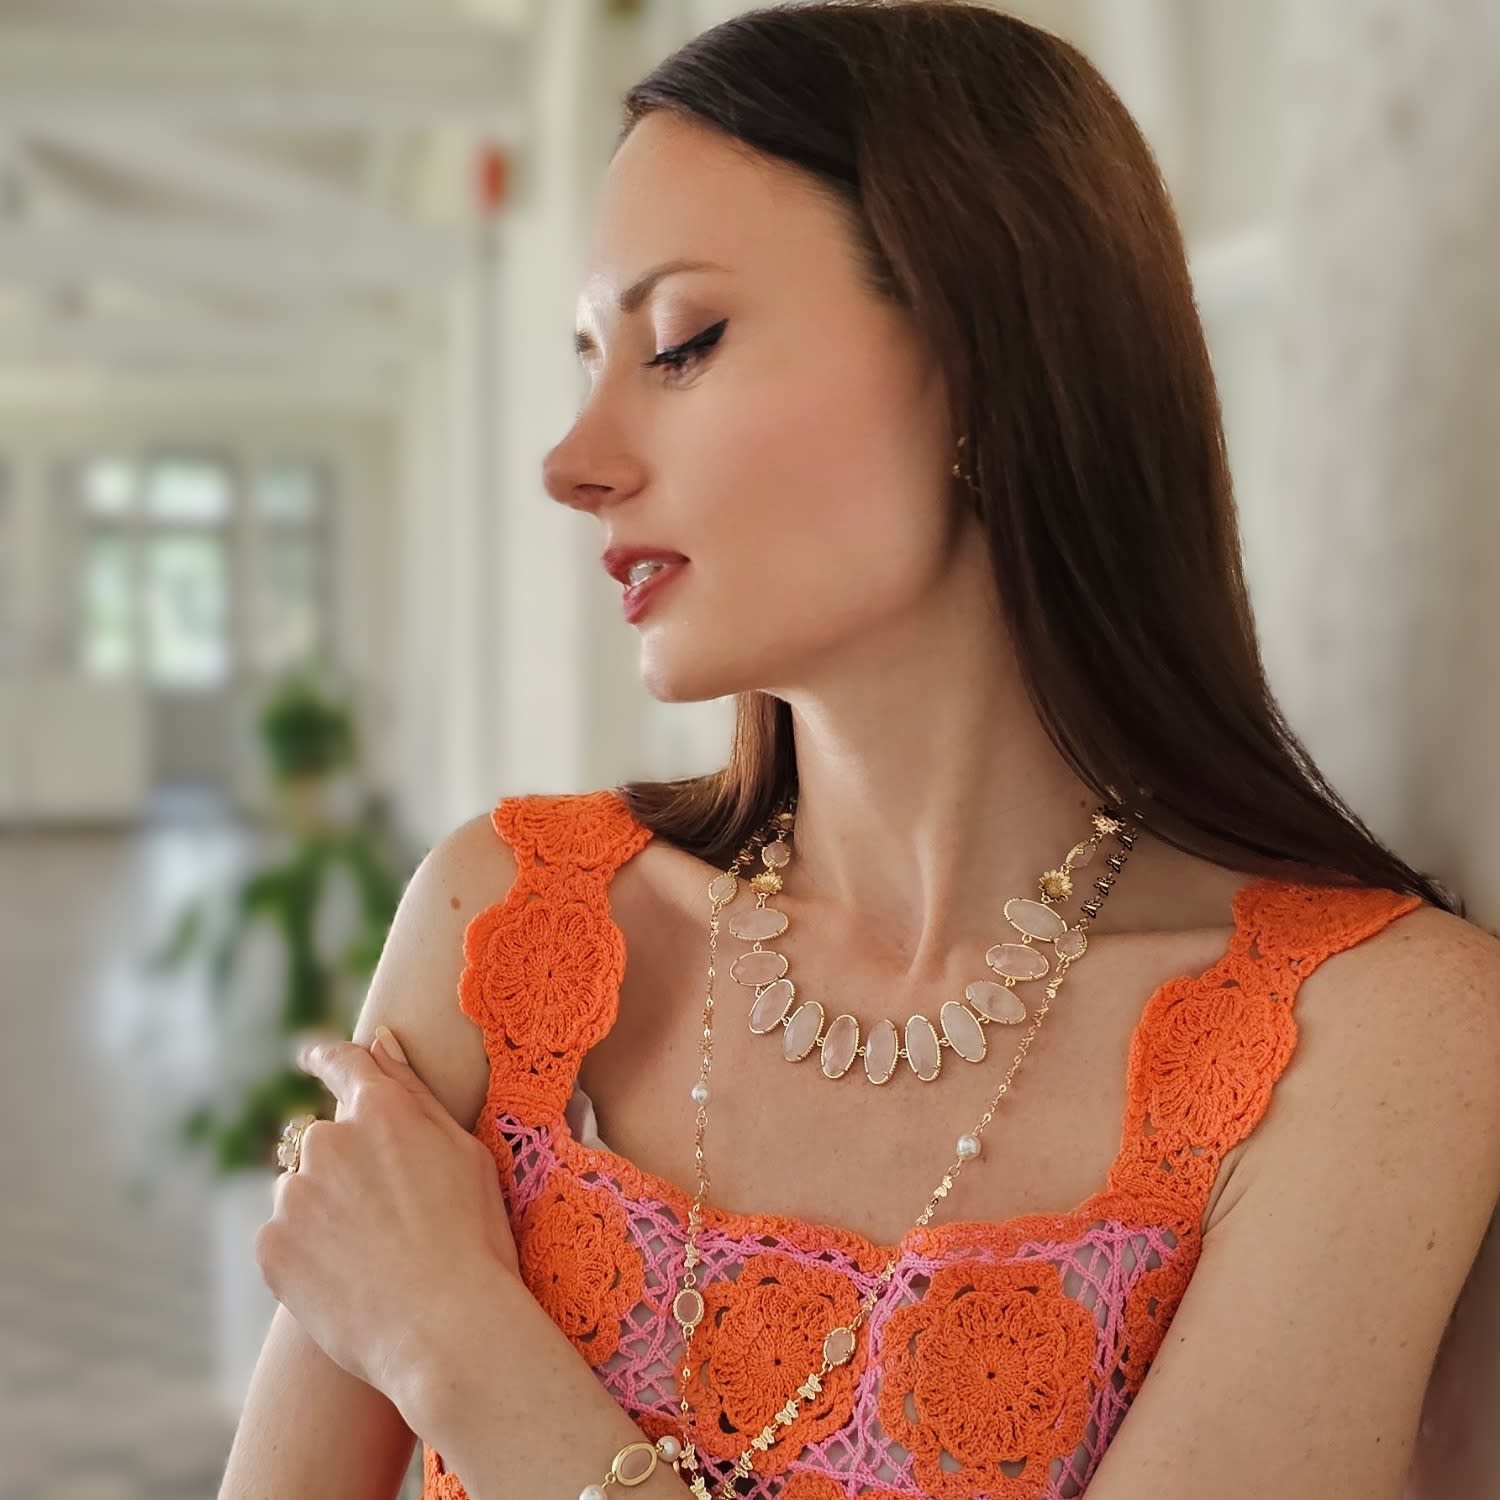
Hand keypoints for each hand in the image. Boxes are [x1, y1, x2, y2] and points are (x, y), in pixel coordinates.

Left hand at [255, 1027, 519, 1401]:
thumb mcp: (464, 1152)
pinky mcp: (272, 1247)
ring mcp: (295, 1195)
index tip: (312, 1057)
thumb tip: (379, 1038)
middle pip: (322, 1139)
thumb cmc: (474, 1236)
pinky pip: (283, 1238)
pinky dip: (308, 1254)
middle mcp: (329, 1141)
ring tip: (373, 1257)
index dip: (327, 1059)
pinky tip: (349, 1280)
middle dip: (343, 1165)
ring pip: (301, 1190)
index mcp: (382, 1110)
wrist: (446, 1329)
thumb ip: (413, 1090)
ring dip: (324, 1210)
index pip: (344, 1064)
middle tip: (386, 1215)